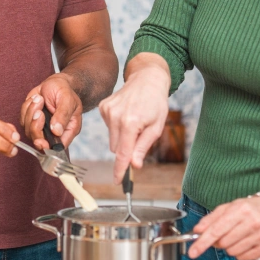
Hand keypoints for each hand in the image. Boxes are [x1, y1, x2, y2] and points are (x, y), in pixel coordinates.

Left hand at [20, 74, 83, 150]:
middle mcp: (53, 132)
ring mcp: (41, 127)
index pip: (57, 147)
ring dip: (31, 112)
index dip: (47, 147)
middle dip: (35, 126)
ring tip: (40, 99)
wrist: (55, 83)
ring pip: (28, 130)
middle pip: (39, 140)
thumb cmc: (65, 91)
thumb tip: (57, 131)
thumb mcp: (68, 100)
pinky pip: (22, 119)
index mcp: (67, 130)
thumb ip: (63, 115)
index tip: (40, 141)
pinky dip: (26, 107)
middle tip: (39, 111)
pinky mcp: (30, 120)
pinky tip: (36, 98)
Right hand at [97, 60, 170, 179]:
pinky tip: (126, 113)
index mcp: (131, 123)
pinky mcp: (103, 107)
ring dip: (122, 136)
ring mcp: (107, 111)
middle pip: (116, 148)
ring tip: (134, 120)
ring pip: (112, 138)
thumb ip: (143, 147)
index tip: (117, 181)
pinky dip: (116, 125)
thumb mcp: (156, 126)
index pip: (123, 153)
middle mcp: (115, 117)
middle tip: (140, 134)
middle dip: (126, 148)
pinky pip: (108, 127)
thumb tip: (134, 165)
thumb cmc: (155, 102)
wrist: (147, 79)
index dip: (120, 169)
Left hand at [187, 196, 259, 259]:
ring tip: (238, 236)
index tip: (193, 252)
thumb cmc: (247, 209)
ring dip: (230, 247)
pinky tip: (246, 242)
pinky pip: (243, 258)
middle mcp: (253, 222)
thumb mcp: (228, 207)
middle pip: (223, 243)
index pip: (217, 230)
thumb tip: (197, 231)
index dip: (203, 242)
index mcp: (240, 210)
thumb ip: (210, 219)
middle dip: (219, 242)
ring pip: (232, 252)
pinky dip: (240, 253)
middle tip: (225, 233)